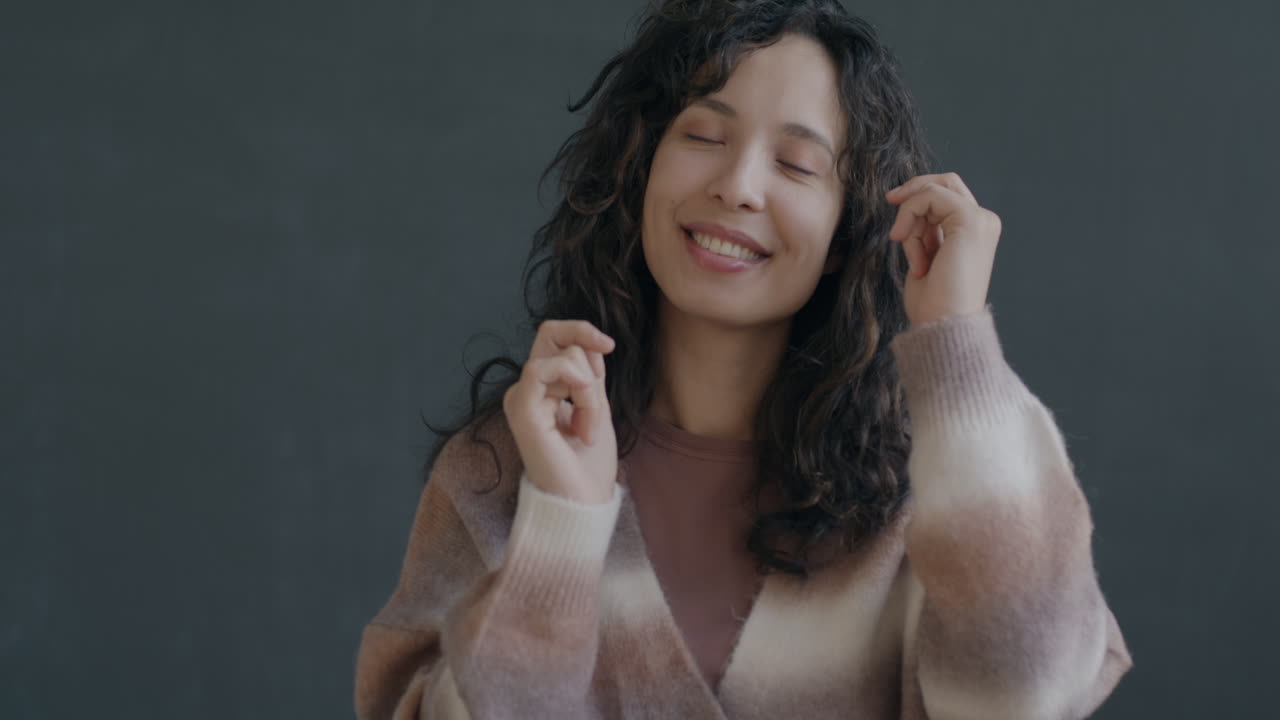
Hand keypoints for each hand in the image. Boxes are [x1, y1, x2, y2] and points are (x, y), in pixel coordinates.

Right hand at [502, 320, 617, 503]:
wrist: (582, 500)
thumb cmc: (589, 463)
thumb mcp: (596, 405)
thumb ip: (589, 373)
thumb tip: (589, 342)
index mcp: (543, 388)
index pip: (556, 338)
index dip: (583, 332)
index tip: (609, 346)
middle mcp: (527, 389)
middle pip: (550, 332)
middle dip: (585, 346)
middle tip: (598, 385)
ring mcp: (520, 397)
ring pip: (564, 356)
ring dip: (589, 390)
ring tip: (588, 427)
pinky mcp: (520, 407)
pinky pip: (544, 369)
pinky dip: (577, 388)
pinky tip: (581, 423)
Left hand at [885, 172, 1001, 326]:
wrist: (943, 324)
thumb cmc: (932, 302)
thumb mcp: (925, 257)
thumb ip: (926, 232)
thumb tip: (909, 208)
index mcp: (975, 232)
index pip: (946, 196)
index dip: (917, 199)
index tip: (895, 215)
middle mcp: (983, 222)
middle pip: (945, 182)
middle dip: (914, 191)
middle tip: (890, 201)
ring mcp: (981, 220)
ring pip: (933, 191)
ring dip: (909, 217)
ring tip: (911, 253)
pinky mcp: (971, 220)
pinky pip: (930, 197)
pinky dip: (910, 216)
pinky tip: (907, 245)